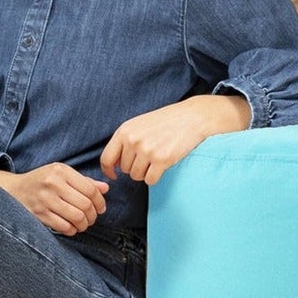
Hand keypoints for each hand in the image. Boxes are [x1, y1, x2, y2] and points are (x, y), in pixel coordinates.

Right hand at [0, 161, 108, 234]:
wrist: (13, 190)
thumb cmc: (42, 181)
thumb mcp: (61, 174)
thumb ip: (84, 181)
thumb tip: (106, 188)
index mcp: (61, 171)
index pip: (90, 189)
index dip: (100, 202)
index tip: (101, 208)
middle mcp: (53, 183)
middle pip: (85, 204)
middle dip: (93, 216)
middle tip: (92, 218)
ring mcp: (45, 200)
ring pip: (77, 217)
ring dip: (84, 224)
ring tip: (83, 224)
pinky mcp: (39, 214)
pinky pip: (64, 226)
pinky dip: (72, 230)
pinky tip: (71, 227)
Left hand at [101, 93, 250, 187]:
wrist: (191, 118)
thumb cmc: (165, 121)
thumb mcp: (139, 125)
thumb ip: (125, 141)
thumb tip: (114, 165)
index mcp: (124, 131)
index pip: (106, 158)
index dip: (108, 170)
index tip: (114, 175)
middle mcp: (133, 140)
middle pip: (125, 170)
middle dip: (135, 167)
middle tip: (149, 156)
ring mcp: (147, 150)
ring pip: (137, 176)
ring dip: (146, 172)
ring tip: (156, 159)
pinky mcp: (161, 160)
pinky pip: (150, 180)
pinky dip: (155, 177)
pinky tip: (163, 165)